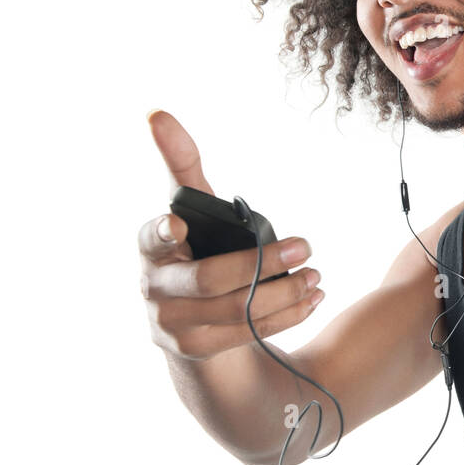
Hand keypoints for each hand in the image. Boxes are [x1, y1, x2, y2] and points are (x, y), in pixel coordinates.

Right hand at [138, 109, 325, 362]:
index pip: (152, 237)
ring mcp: (170, 325)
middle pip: (210, 279)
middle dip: (261, 263)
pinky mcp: (196, 350)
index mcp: (148, 247)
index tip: (177, 222)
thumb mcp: (191, 209)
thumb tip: (158, 114)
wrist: (190, 322)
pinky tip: (313, 298)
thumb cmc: (197, 250)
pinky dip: (287, 315)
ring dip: (284, 292)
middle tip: (305, 246)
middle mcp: (152, 287)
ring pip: (235, 310)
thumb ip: (182, 165)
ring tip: (315, 274)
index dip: (163, 231)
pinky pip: (248, 334)